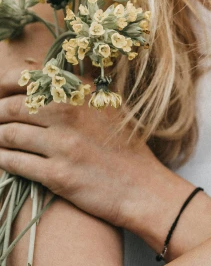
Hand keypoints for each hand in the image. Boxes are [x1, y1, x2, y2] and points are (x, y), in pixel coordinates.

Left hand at [0, 67, 162, 228]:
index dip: (4, 85)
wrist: (141, 186)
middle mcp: (70, 113)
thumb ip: (78, 90)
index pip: (29, 79)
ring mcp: (63, 144)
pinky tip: (0, 158)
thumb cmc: (125, 144)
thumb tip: (44, 79)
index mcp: (81, 92)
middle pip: (13, 107)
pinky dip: (2, 159)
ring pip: (10, 135)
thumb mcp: (108, 105)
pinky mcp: (58, 174)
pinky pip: (16, 163)